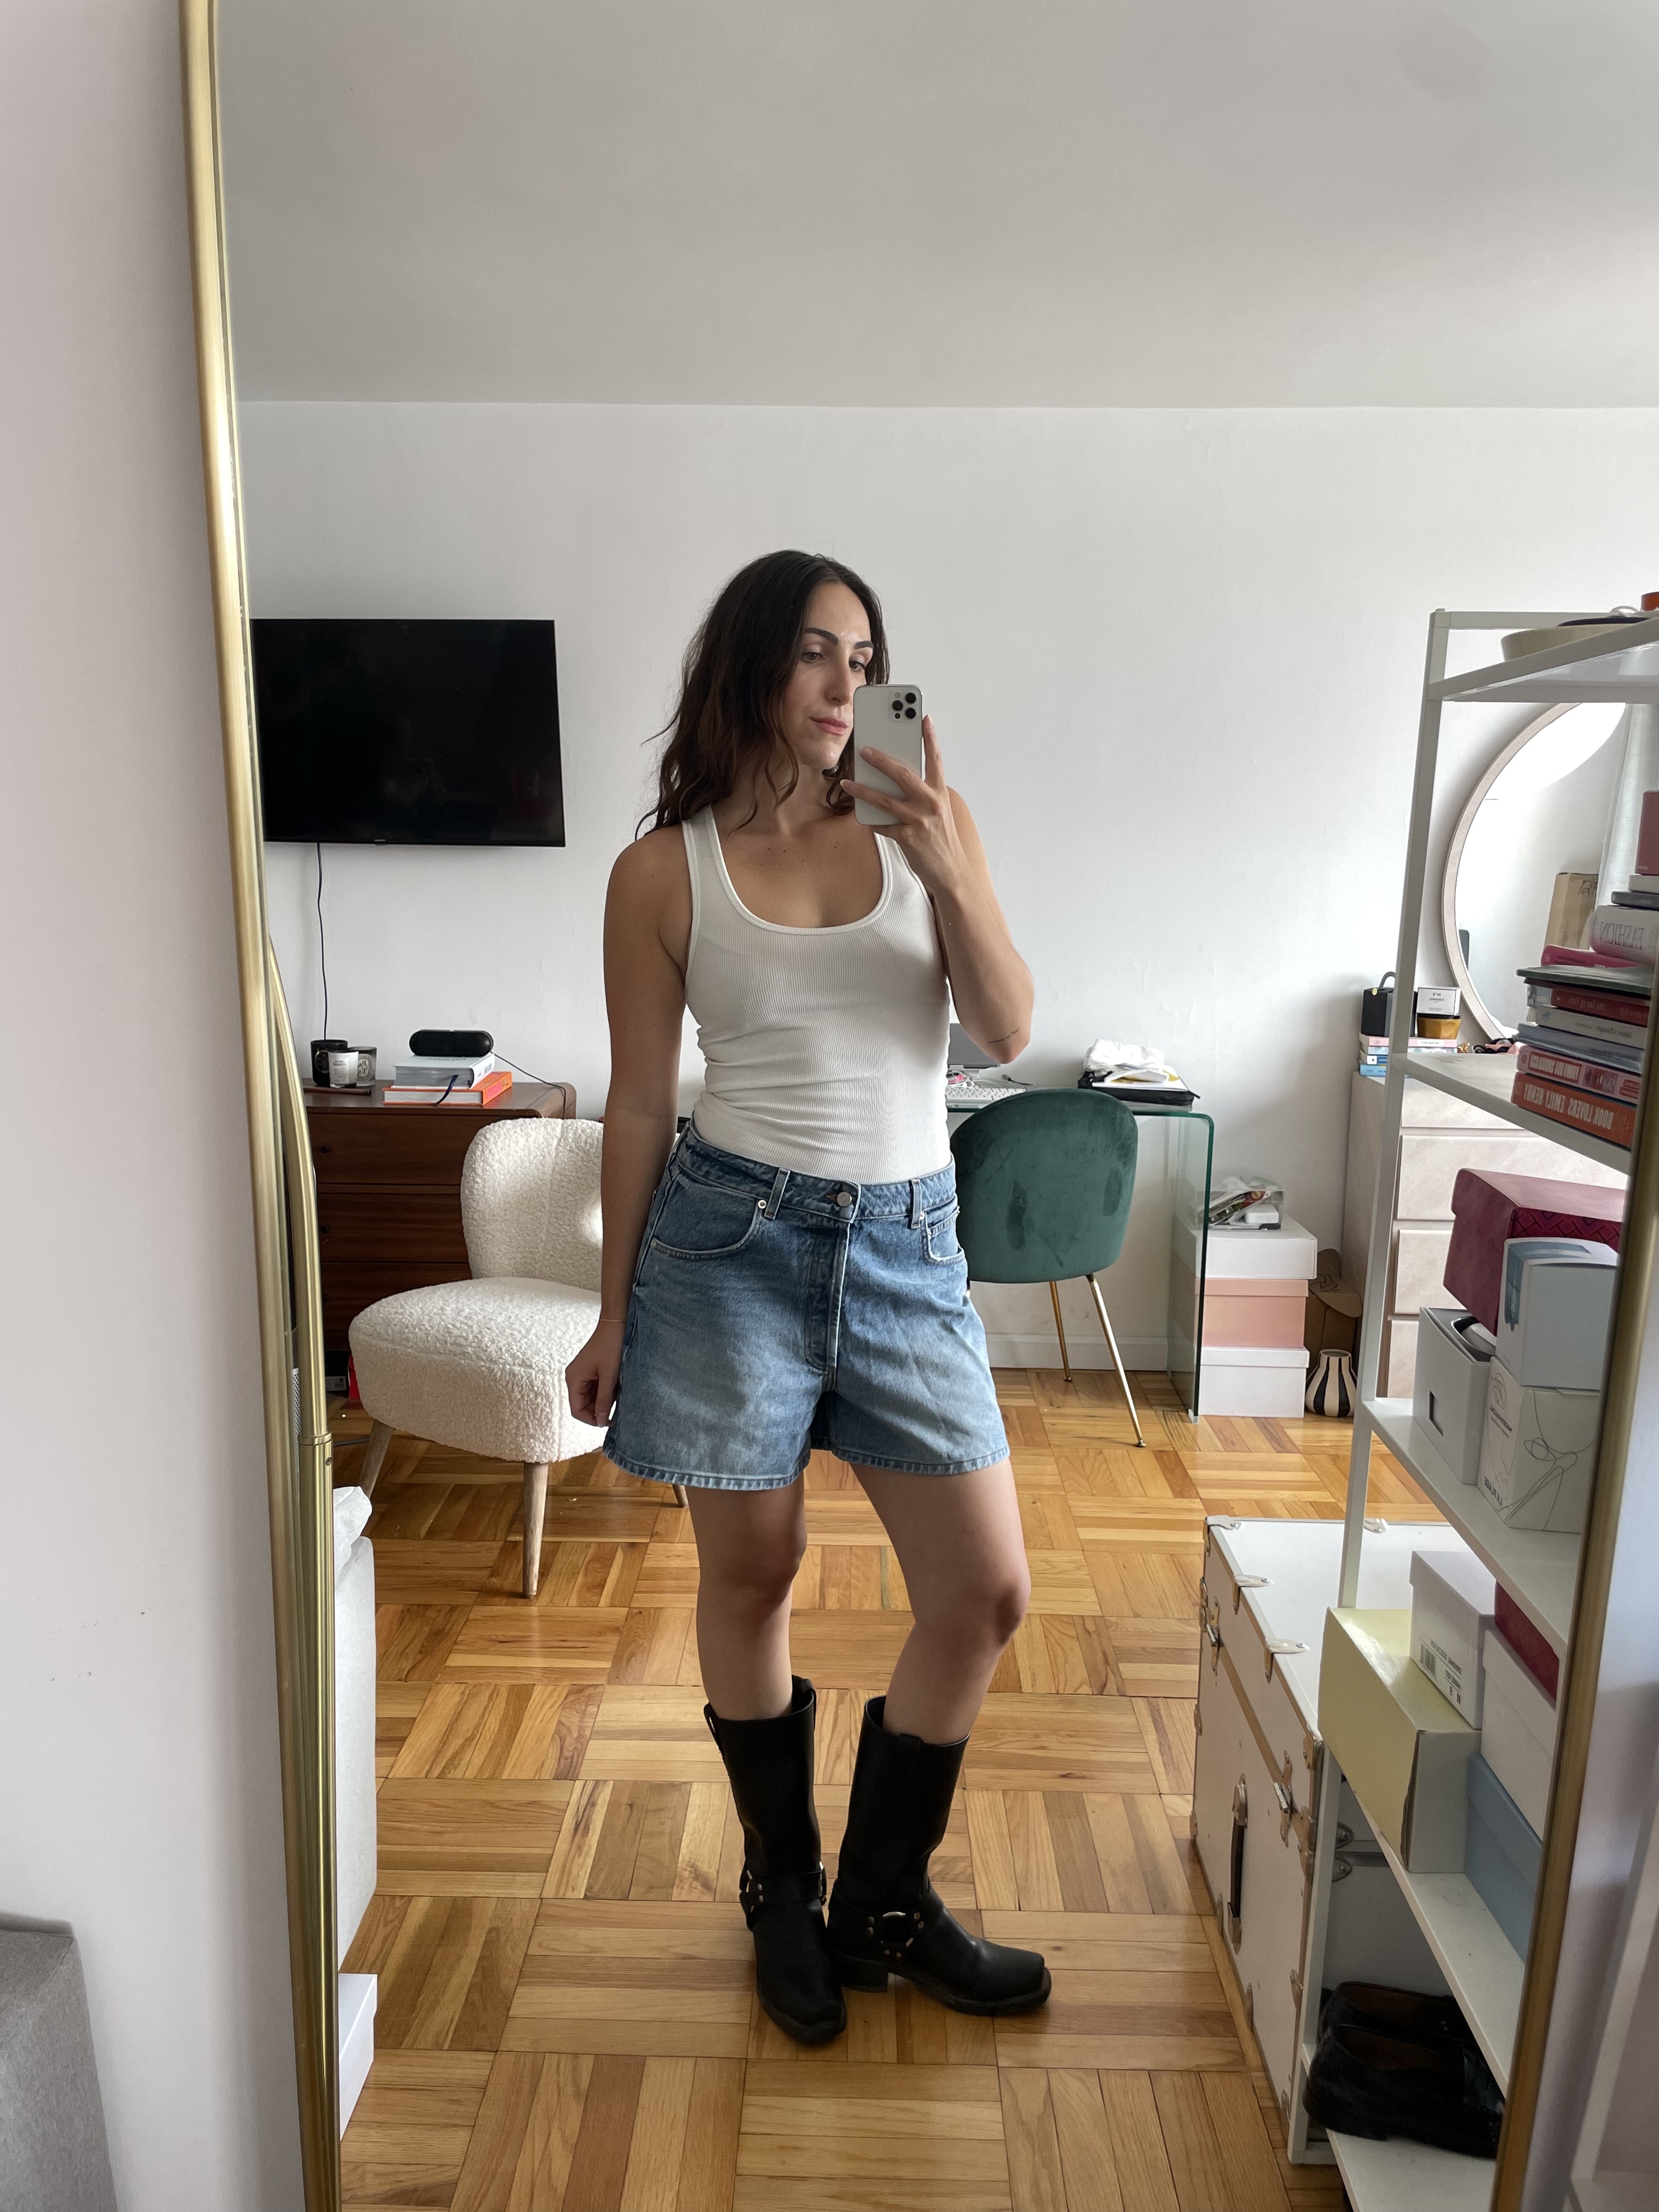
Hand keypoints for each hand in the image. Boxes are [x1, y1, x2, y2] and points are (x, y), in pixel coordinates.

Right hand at [567, 1318, 624, 1427]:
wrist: (615, 1324)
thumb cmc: (611, 1347)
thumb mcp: (609, 1376)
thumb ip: (604, 1400)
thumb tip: (600, 1421)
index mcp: (573, 1379)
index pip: (576, 1410)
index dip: (591, 1419)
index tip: (608, 1422)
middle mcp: (574, 1378)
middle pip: (583, 1405)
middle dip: (598, 1410)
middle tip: (616, 1410)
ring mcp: (582, 1374)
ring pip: (590, 1398)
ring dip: (603, 1401)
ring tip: (617, 1396)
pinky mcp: (590, 1371)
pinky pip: (595, 1389)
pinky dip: (605, 1392)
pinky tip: (616, 1389)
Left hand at [841, 716, 967, 898]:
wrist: (951, 871)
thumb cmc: (941, 839)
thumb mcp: (937, 811)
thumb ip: (921, 794)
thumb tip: (893, 780)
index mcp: (939, 793)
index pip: (935, 759)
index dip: (929, 738)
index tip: (923, 718)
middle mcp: (931, 803)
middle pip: (903, 774)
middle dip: (881, 760)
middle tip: (864, 750)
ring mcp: (919, 820)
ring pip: (884, 800)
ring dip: (862, 790)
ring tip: (847, 783)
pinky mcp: (908, 838)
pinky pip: (882, 825)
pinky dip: (871, 821)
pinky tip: (861, 816)